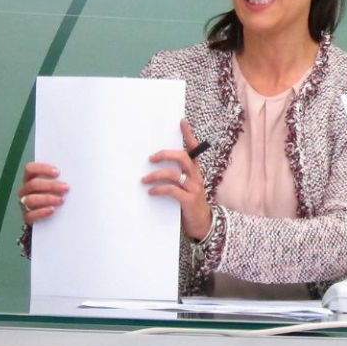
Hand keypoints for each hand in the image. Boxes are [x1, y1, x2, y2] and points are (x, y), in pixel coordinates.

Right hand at [17, 162, 67, 224]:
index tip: (57, 172)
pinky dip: (41, 212)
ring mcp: (24, 203)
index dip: (42, 169)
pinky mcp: (27, 216)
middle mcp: (25, 190)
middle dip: (51, 185)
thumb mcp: (59, 183)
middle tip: (66, 187)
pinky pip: (30, 214)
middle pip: (33, 184)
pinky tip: (52, 210)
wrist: (51, 217)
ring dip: (47, 198)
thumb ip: (62, 177)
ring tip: (62, 200)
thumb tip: (79, 172)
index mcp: (30, 178)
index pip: (30, 169)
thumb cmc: (57, 193)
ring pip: (30, 199)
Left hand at [142, 120, 211, 239]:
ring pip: (175, 174)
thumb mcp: (186, 186)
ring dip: (156, 175)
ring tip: (144, 179)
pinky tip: (151, 192)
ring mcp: (194, 188)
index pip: (194, 149)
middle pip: (183, 158)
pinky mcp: (189, 200)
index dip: (189, 135)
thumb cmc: (190, 202)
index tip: (182, 122)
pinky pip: (172, 190)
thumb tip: (154, 165)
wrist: (202, 223)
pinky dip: (159, 189)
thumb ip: (176, 176)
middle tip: (151, 158)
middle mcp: (196, 176)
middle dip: (165, 155)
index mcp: (196, 171)